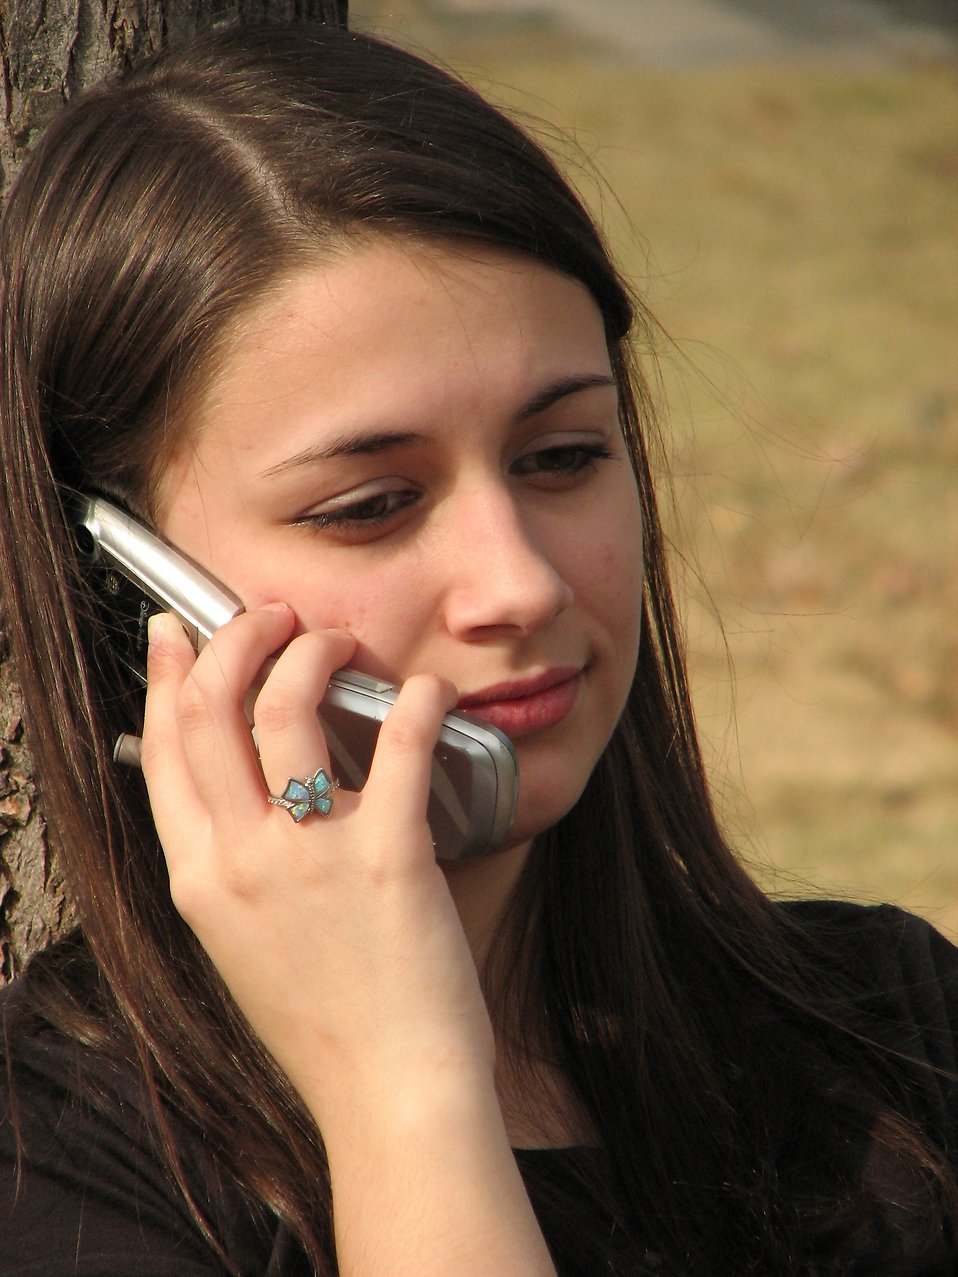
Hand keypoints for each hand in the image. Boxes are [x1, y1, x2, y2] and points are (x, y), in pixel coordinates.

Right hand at [140, 605, 494, 1124]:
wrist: (388, 1096)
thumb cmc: (325, 1024)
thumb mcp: (242, 945)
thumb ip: (230, 868)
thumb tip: (241, 796)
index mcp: (198, 879)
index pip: (163, 748)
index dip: (168, 674)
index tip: (178, 630)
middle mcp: (240, 858)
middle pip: (212, 708)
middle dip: (236, 636)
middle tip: (270, 615)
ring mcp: (310, 855)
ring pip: (286, 705)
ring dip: (312, 651)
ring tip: (339, 642)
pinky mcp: (388, 857)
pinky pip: (401, 745)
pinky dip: (419, 701)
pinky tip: (429, 689)